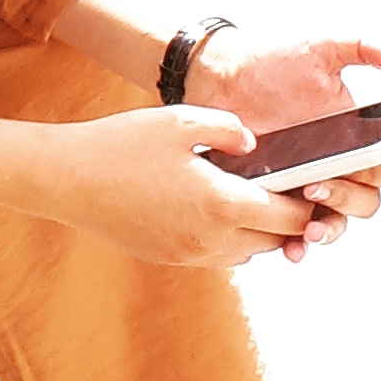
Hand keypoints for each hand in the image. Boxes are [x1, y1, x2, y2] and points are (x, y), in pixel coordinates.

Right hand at [9, 105, 316, 272]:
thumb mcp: (179, 121)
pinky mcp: (168, 259)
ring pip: (247, 253)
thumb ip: (229, 129)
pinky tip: (212, 209)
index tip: (316, 185)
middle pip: (275, 241)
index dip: (309, 203)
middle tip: (291, 192)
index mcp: (221, 204)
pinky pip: (216, 256)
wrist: (65, 180)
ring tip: (252, 199)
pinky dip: (227, 238)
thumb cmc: (120, 145)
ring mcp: (188, 255)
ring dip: (258, 231)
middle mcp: (211, 239)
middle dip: (288, 220)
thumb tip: (255, 146)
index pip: (290, 216)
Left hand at [189, 29, 380, 263]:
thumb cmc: (270, 60)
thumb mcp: (318, 47)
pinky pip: (295, 230)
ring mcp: (308, 183)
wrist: (216, 74)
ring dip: (329, 229)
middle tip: (317, 186)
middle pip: (368, 201)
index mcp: (357, 136)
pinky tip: (291, 247)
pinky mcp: (277, 196)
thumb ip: (361, 47)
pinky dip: (297, 244)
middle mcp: (338, 164)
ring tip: (309, 228)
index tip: (367, 166)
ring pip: (337, 221)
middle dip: (350, 200)